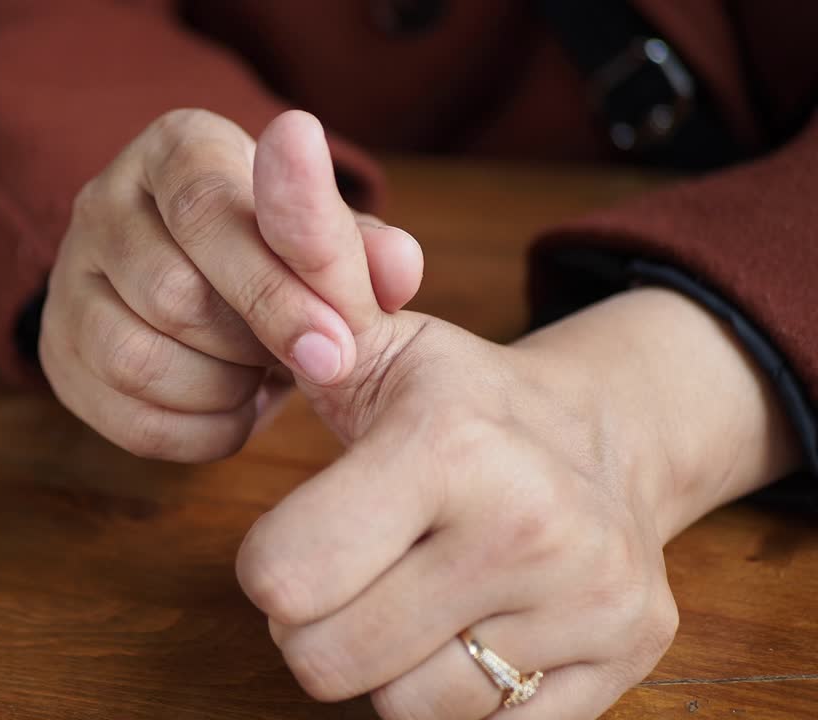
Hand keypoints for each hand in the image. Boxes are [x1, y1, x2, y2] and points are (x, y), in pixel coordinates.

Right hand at [39, 109, 422, 461]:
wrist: (202, 277)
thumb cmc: (273, 249)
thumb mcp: (322, 234)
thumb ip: (360, 249)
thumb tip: (397, 269)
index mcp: (175, 147)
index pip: (205, 206)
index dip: (274, 285)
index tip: (337, 346)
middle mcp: (104, 200)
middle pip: (171, 291)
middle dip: (257, 343)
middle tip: (316, 366)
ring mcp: (68, 278)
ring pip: (136, 357)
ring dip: (221, 389)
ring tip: (263, 378)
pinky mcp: (57, 349)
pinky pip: (122, 415)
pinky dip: (195, 433)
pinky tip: (234, 413)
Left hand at [231, 119, 801, 716]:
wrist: (604, 444)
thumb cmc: (456, 403)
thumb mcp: (378, 333)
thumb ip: (307, 258)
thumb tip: (278, 142)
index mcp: (449, 446)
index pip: (278, 577)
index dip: (275, 564)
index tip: (310, 529)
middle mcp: (528, 528)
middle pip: (321, 658)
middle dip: (318, 621)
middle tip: (360, 567)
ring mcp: (584, 608)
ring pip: (394, 706)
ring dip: (385, 659)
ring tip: (419, 591)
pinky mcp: (617, 669)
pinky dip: (452, 693)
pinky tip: (474, 623)